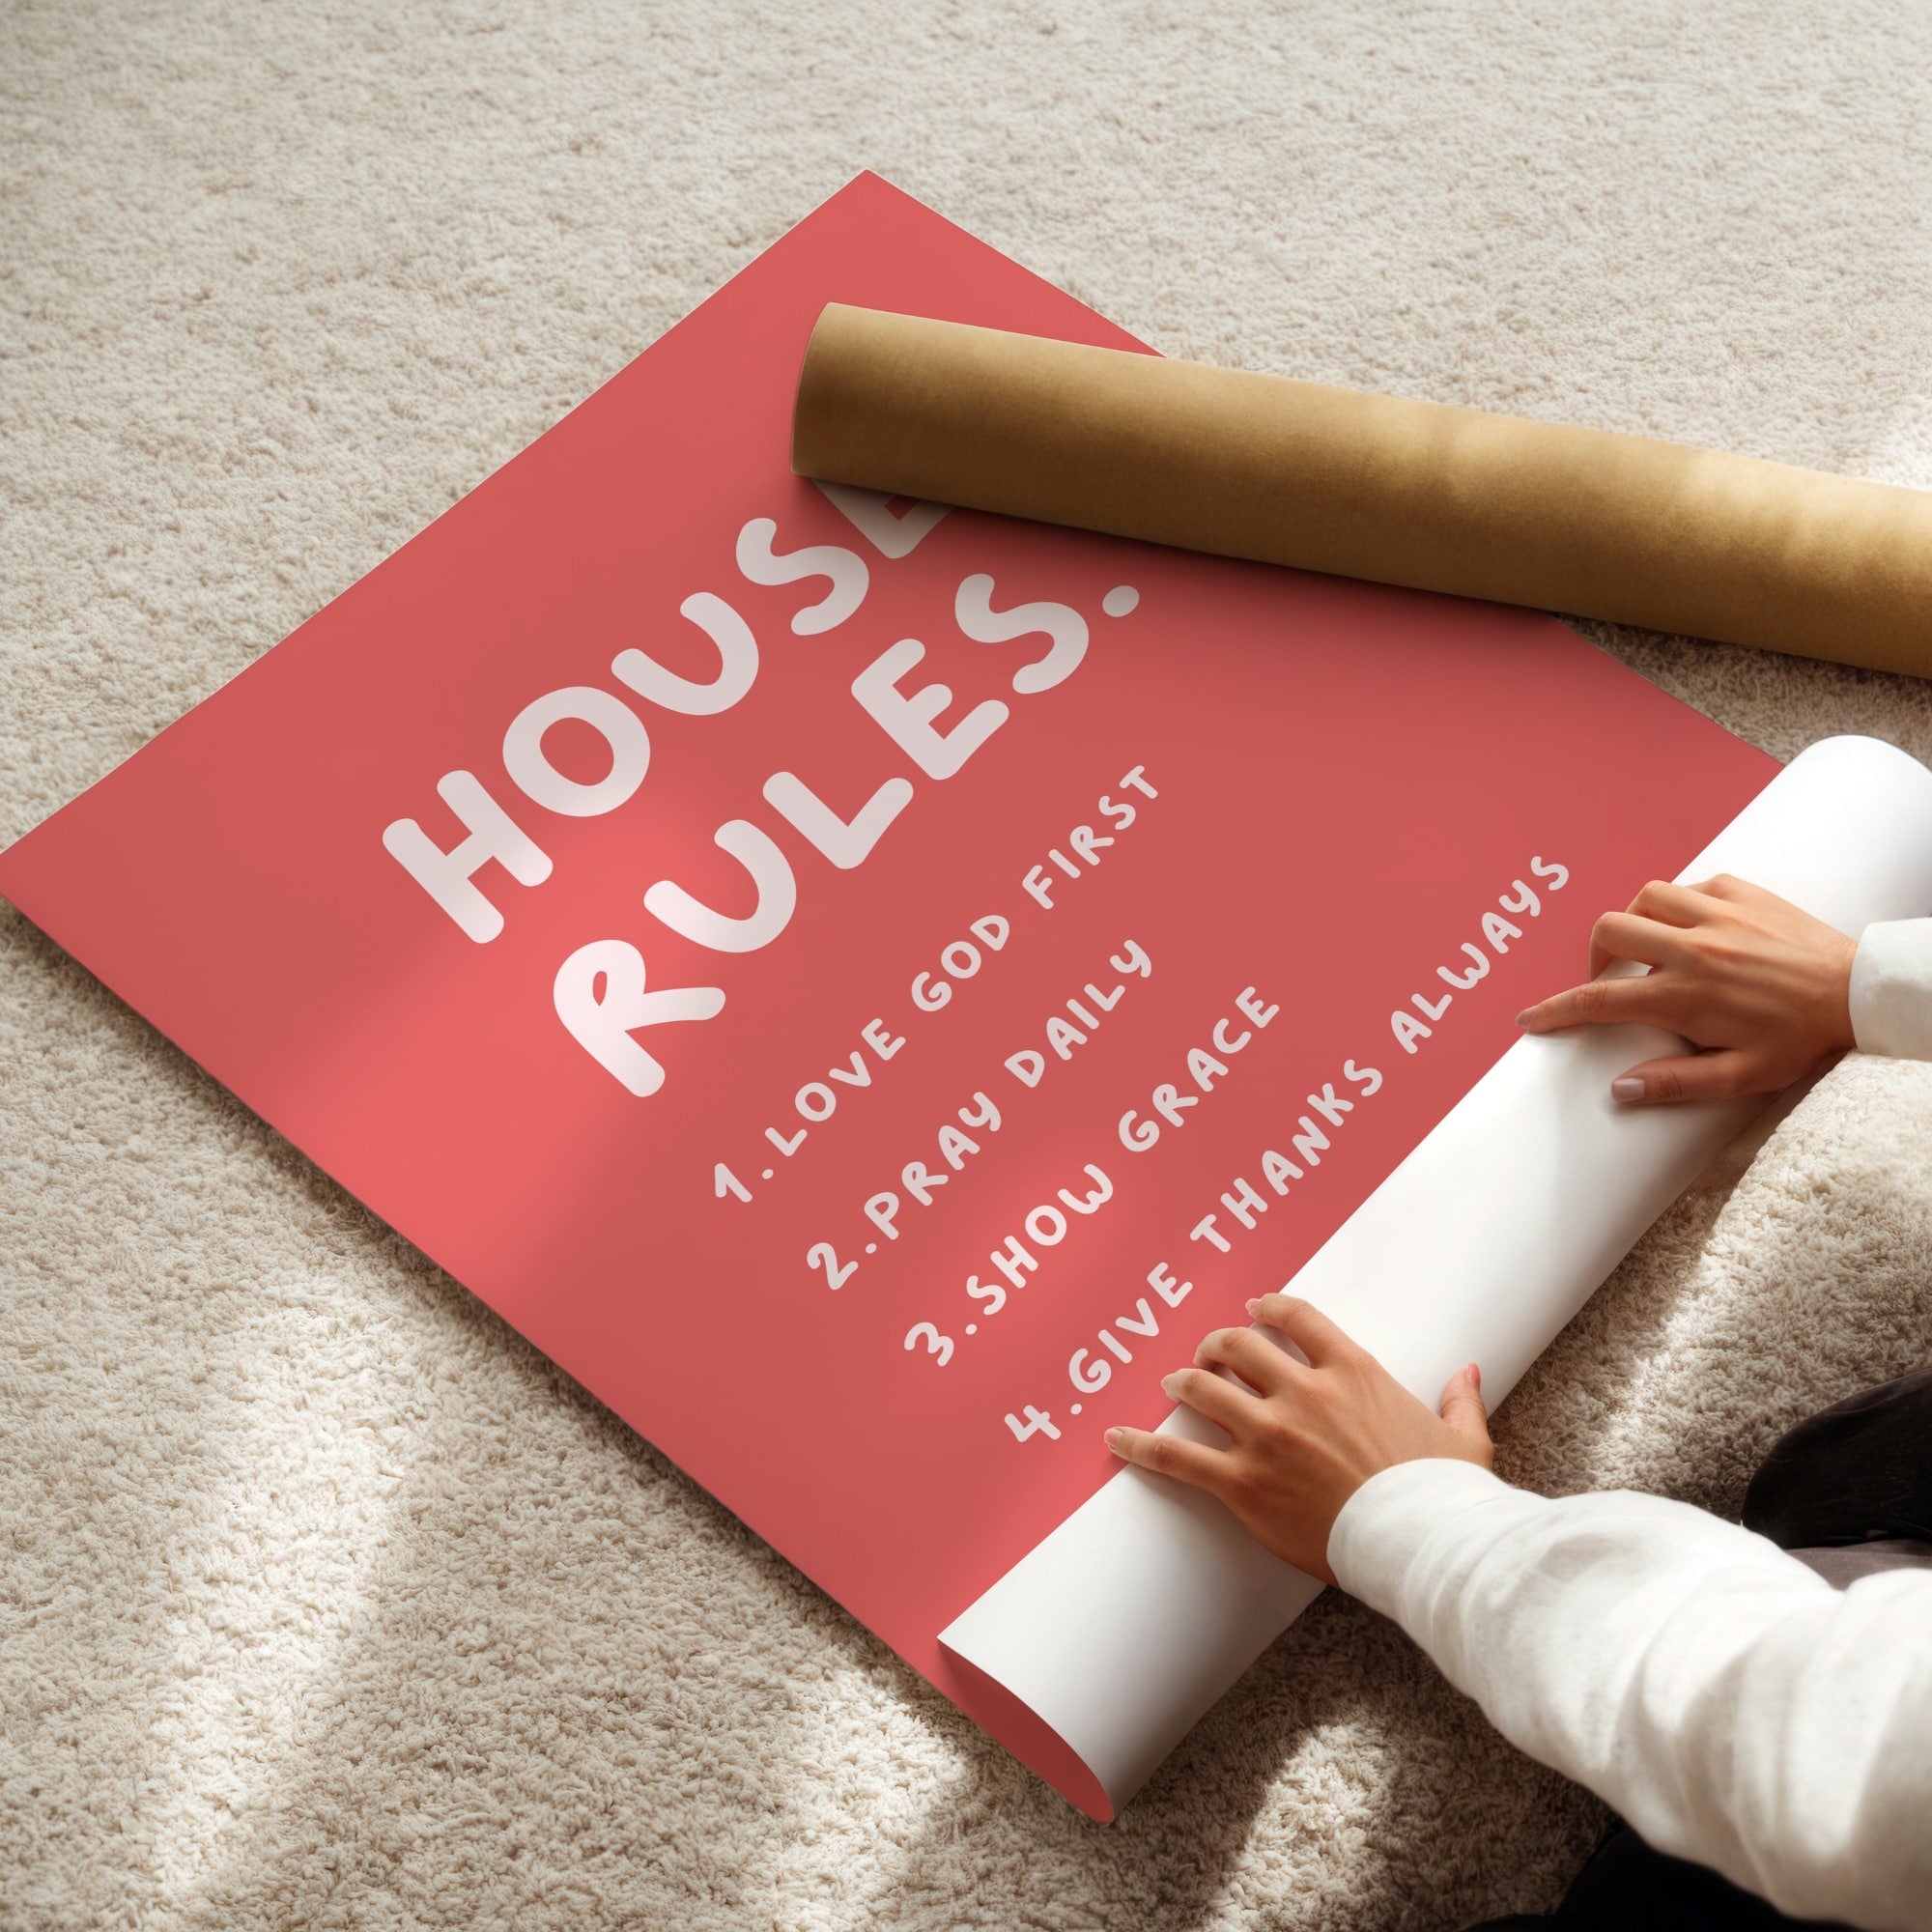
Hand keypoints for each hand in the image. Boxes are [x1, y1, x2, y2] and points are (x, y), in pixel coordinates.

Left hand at [1103, 1294, 1491, 1584]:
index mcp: (1352, 1372)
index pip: (1294, 1317)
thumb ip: (1459, 1399)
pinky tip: (1116, 1437)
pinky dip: (1141, 1445)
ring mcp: (1269, 1435)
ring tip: (1172, 1386)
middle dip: (1216, 1346)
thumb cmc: (1444, 1496)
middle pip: (1237, 1346)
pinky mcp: (1244, 1483)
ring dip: (1182, 1384)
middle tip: (1207, 1356)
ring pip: (1202, 1390)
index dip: (1266, 1310)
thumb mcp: (1462, 1439)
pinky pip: (1177, 1458)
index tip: (1252, 1311)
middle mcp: (1302, 1393)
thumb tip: (1468, 1372)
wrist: (1425, 1545)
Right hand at [1515, 873, 1855, 1104]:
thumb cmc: (1801, 1039)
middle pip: (1610, 932)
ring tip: (1646, 947)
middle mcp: (1692, 948)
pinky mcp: (1743, 893)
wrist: (1859, 993)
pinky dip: (1680, 903)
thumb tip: (1620, 1088)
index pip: (1599, 1000)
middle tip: (1607, 980)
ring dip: (1634, 921)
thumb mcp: (1742, 1077)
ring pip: (1645, 897)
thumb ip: (1677, 1083)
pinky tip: (1693, 926)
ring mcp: (1717, 915)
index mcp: (1684, 996)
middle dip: (1593, 956)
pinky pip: (1692, 885)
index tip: (1530, 1019)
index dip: (1555, 1010)